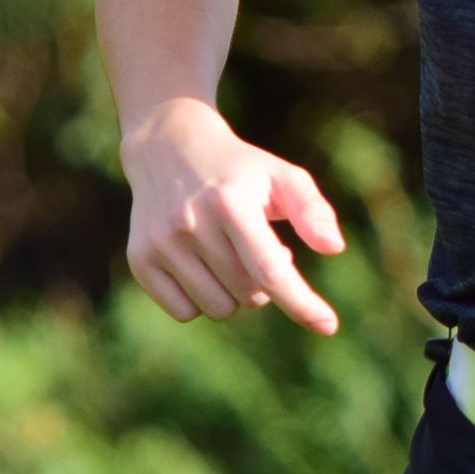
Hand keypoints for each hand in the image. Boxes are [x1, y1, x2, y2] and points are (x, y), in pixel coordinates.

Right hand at [120, 97, 345, 332]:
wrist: (168, 148)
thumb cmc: (239, 170)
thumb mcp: (282, 176)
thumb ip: (312, 210)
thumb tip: (334, 247)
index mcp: (230, 202)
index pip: (269, 270)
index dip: (301, 303)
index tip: (328, 325)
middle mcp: (191, 223)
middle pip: (249, 295)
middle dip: (263, 282)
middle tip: (254, 247)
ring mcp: (161, 243)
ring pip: (218, 308)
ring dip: (233, 293)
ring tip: (227, 254)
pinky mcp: (140, 259)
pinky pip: (183, 312)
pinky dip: (200, 300)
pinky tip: (199, 265)